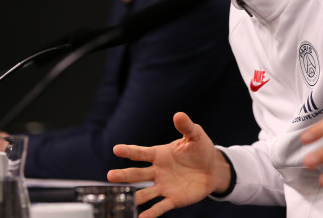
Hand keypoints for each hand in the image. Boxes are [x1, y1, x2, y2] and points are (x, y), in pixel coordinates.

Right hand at [107, 112, 231, 217]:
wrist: (212, 169)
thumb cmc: (200, 150)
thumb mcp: (195, 136)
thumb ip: (186, 127)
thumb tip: (179, 114)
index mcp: (160, 154)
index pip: (141, 153)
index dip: (129, 151)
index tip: (116, 149)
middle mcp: (157, 171)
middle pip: (137, 174)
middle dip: (124, 175)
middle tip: (110, 176)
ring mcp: (164, 186)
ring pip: (145, 192)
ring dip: (135, 196)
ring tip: (123, 199)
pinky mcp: (173, 199)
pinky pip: (160, 206)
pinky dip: (151, 213)